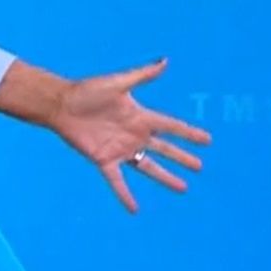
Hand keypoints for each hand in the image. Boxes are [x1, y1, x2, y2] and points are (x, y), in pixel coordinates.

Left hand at [46, 58, 211, 213]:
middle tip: (199, 166)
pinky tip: (134, 209)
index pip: (171, 127)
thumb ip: (142, 75)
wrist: (62, 105)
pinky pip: (118, 182)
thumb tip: (165, 61)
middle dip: (182, 157)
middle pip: (164, 149)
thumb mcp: (118, 83)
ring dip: (165, 177)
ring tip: (182, 188)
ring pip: (148, 168)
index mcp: (140, 117)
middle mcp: (134, 135)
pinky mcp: (104, 160)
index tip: (208, 140)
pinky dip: (125, 196)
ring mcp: (121, 149)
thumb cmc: (88, 91)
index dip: (189, 133)